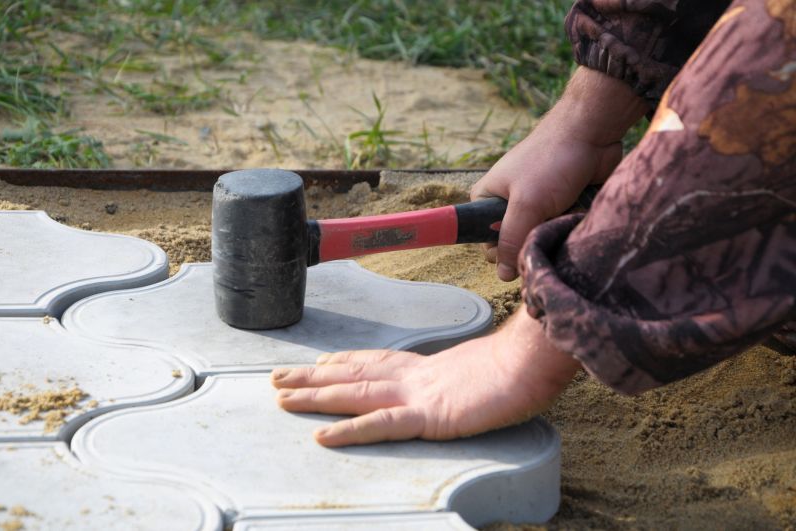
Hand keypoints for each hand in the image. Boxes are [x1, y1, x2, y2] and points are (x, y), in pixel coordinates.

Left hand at [271, 308, 580, 446]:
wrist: (537, 359)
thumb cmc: (522, 365)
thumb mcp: (488, 370)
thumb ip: (470, 377)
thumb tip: (472, 381)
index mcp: (429, 367)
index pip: (377, 361)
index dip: (345, 362)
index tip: (322, 360)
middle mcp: (415, 375)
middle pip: (354, 373)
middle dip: (314, 376)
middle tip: (278, 375)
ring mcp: (418, 393)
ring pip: (355, 394)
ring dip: (315, 395)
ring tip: (282, 396)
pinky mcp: (429, 415)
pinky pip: (381, 425)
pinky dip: (349, 430)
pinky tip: (322, 435)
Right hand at [471, 67, 648, 280]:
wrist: (592, 132)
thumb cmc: (551, 162)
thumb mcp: (525, 204)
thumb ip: (510, 241)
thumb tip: (502, 276)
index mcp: (487, 199)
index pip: (486, 242)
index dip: (502, 252)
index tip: (521, 246)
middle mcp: (507, 204)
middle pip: (515, 244)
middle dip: (532, 242)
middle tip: (546, 227)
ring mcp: (535, 205)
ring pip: (540, 238)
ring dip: (554, 234)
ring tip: (565, 216)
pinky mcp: (558, 206)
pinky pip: (558, 229)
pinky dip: (568, 226)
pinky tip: (577, 214)